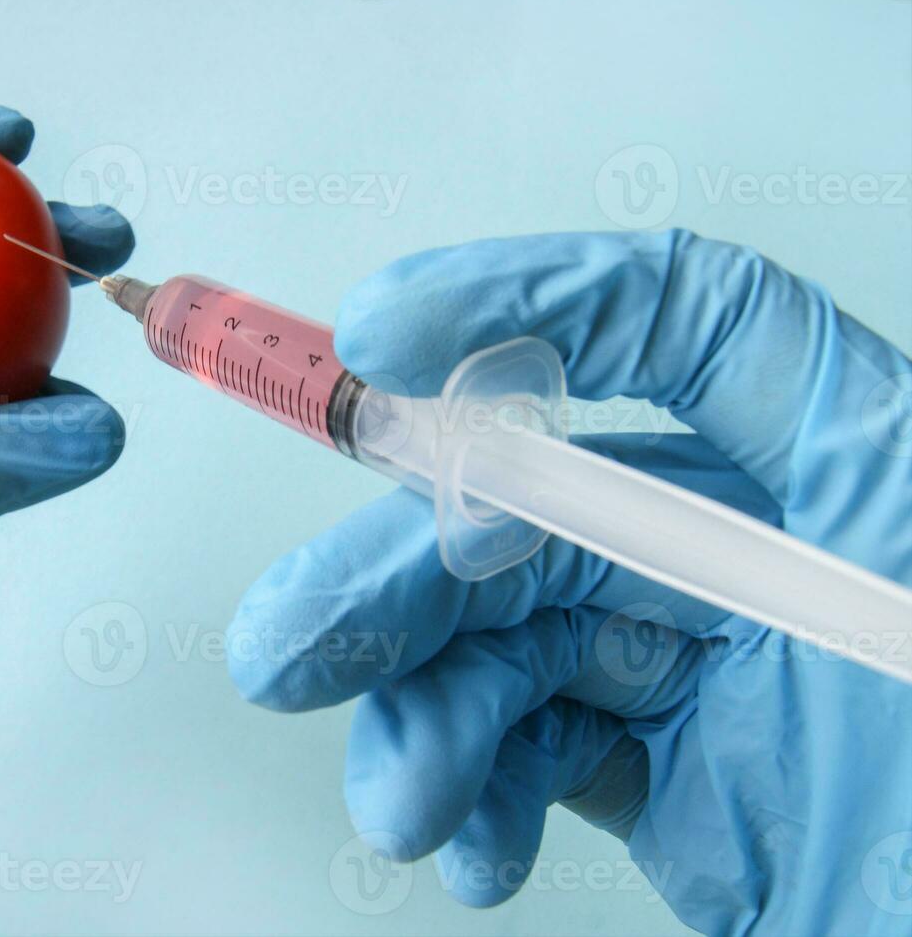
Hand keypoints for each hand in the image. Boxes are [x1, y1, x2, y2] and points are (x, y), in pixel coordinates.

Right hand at [227, 230, 911, 933]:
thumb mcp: (889, 631)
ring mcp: (707, 659)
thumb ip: (712, 555)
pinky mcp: (666, 764)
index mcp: (864, 471)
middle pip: (542, 506)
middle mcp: (769, 546)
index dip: (537, 298)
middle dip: (400, 576)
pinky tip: (472, 844)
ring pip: (510, 636)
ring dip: (424, 714)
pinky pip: (534, 741)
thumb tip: (482, 522)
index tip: (384, 336)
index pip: (701, 317)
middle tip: (290, 643)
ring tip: (402, 802)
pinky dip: (479, 791)